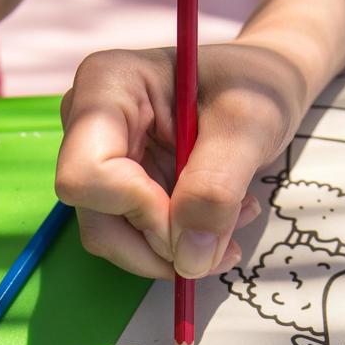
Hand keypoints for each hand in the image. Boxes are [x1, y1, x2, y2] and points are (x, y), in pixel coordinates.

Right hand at [54, 40, 310, 278]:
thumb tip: (189, 259)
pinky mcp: (114, 187)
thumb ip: (216, 187)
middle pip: (96, 217)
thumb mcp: (249, 126)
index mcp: (105, 86)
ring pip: (110, 238)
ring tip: (230, 227)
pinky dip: (175, 247)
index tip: (198, 216)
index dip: (142, 211)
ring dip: (174, 251)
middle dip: (161, 244)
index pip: (87, 175)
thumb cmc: (254, 85)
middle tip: (224, 244)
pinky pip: (130, 239)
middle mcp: (86, 123)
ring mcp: (95, 158)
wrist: (259, 87)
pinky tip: (216, 225)